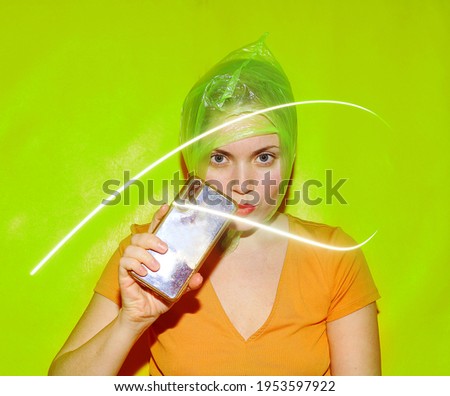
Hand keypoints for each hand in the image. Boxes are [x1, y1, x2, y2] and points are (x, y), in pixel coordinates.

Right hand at [118, 204, 202, 329]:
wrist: (145, 315)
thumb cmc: (160, 297)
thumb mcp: (178, 289)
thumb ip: (188, 282)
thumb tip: (198, 277)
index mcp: (155, 253)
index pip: (155, 230)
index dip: (158, 217)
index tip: (166, 208)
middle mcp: (142, 255)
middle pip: (141, 235)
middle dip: (152, 238)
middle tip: (165, 249)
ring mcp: (132, 263)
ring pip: (132, 246)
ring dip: (145, 254)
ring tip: (156, 267)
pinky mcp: (124, 274)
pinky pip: (125, 262)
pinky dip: (135, 264)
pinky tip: (144, 273)